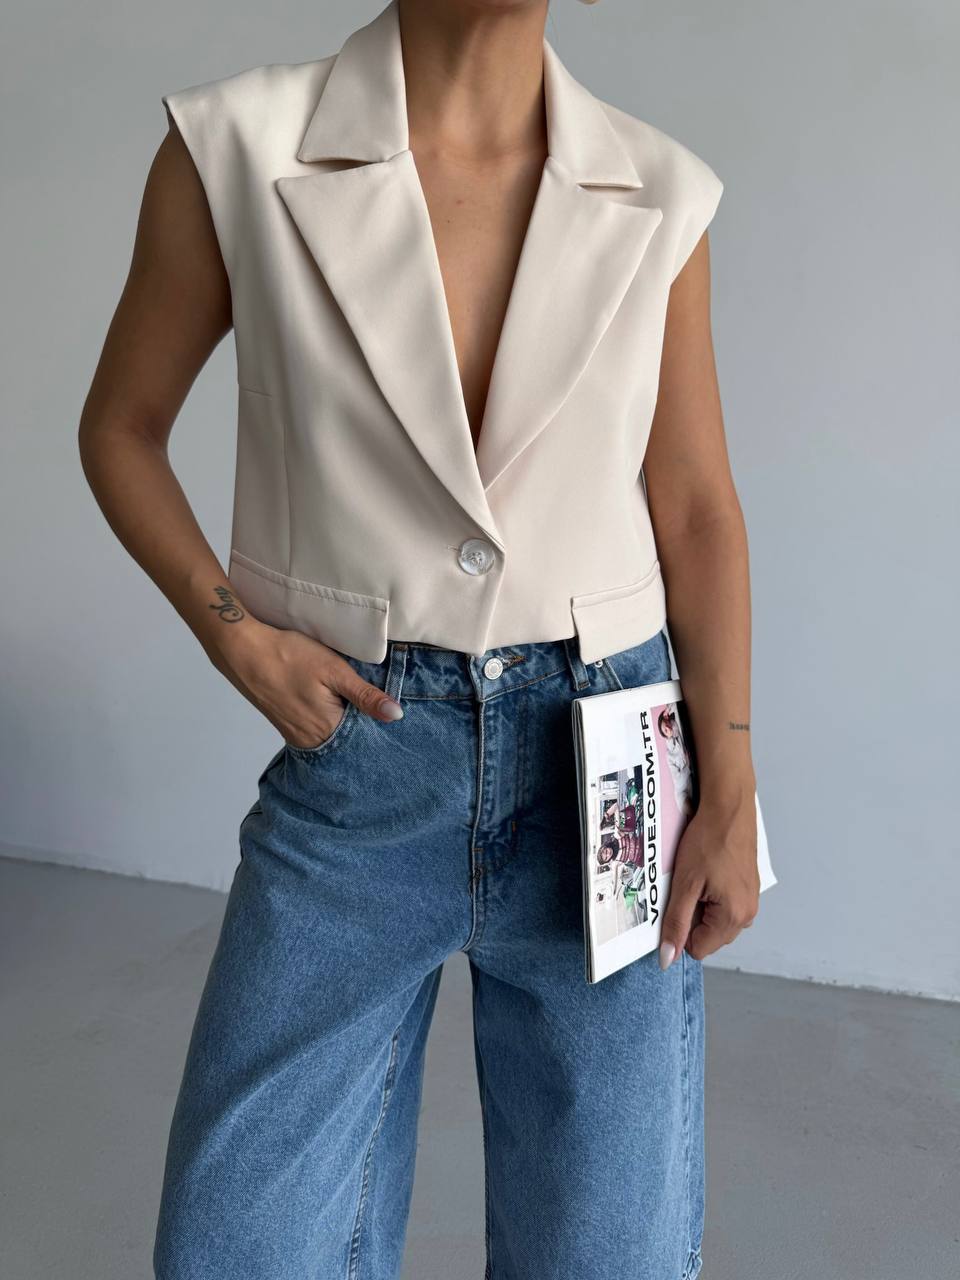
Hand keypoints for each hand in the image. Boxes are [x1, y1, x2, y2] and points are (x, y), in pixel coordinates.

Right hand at [205, 619, 403, 749]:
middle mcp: (309, 740)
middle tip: (373, 700)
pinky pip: (314, 727)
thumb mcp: (335, 671)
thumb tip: (396, 716)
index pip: (364, 737)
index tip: (389, 709)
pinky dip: (326, 716)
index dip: (376, 722)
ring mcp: (294, 734)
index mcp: (326, 731)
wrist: (243, 650)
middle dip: (360, 723)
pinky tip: (329, 700)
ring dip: (342, 718)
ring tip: (351, 699)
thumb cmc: (289, 656)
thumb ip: (366, 696)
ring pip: (330, 732)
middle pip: (346, 738)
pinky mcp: (285, 724)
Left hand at [658, 790, 759, 968]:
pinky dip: (712, 893)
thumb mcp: (685, 885)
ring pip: (716, 920)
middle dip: (693, 916)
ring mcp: (751, 900)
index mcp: (734, 917)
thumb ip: (676, 924)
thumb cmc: (709, 841)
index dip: (681, 928)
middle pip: (708, 936)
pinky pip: (725, 904)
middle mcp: (748, 914)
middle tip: (689, 885)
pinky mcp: (748, 888)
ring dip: (702, 904)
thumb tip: (667, 958)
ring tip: (699, 876)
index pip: (698, 948)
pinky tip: (709, 871)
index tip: (679, 900)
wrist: (729, 808)